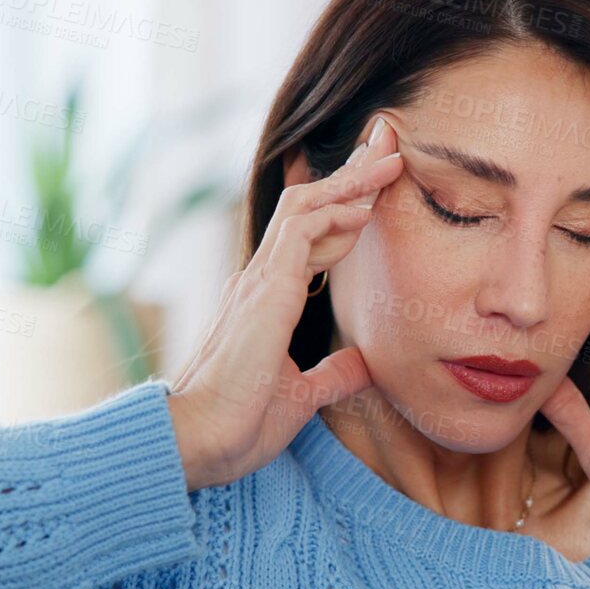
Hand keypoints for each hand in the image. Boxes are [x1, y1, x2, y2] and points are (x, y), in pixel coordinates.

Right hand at [167, 115, 403, 489]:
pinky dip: (334, 211)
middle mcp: (258, 280)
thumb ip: (333, 374)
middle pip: (308, 207)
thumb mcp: (302, 395)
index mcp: (265, 300)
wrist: (202, 442)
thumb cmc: (240, 424)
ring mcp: (257, 281)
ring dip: (349, 181)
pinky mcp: (264, 290)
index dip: (343, 209)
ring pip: (305, 206)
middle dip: (349, 175)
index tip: (375, 191)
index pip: (309, 237)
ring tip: (387, 159)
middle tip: (385, 146)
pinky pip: (301, 231)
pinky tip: (364, 205)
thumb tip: (365, 363)